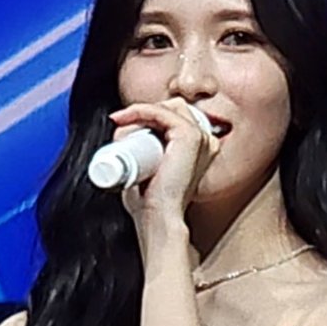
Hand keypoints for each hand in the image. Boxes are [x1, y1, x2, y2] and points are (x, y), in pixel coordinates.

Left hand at [110, 98, 218, 238]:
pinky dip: (141, 110)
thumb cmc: (153, 203)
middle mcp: (205, 141)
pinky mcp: (191, 136)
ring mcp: (201, 137)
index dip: (149, 116)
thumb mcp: (148, 169)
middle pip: (172, 108)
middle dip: (144, 111)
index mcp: (199, 149)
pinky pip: (162, 112)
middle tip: (121, 123)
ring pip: (167, 107)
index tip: (124, 124)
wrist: (159, 218)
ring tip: (121, 123)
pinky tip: (126, 118)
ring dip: (140, 110)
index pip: (175, 117)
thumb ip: (141, 154)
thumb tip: (121, 134)